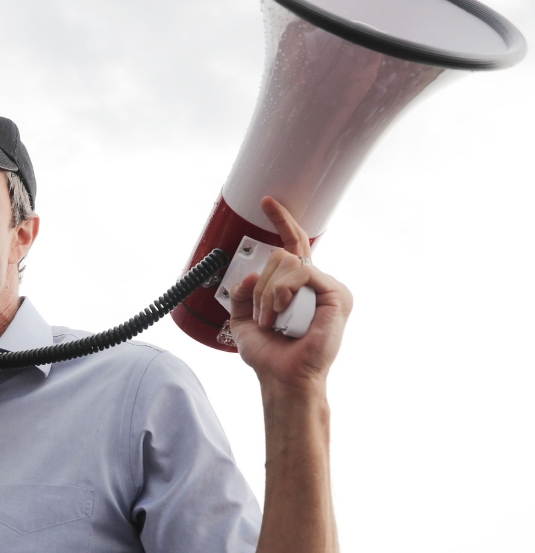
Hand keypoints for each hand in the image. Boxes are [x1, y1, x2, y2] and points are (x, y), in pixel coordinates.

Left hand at [228, 197, 351, 392]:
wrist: (283, 377)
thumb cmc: (270, 354)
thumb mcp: (244, 318)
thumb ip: (244, 292)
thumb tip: (250, 275)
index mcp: (298, 286)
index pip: (293, 244)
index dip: (281, 221)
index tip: (267, 202)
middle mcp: (316, 283)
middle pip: (282, 254)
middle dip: (262, 284)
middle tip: (264, 315)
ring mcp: (329, 288)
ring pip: (288, 262)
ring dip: (269, 292)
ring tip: (272, 319)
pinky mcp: (336, 295)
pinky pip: (300, 273)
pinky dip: (281, 291)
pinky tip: (281, 310)